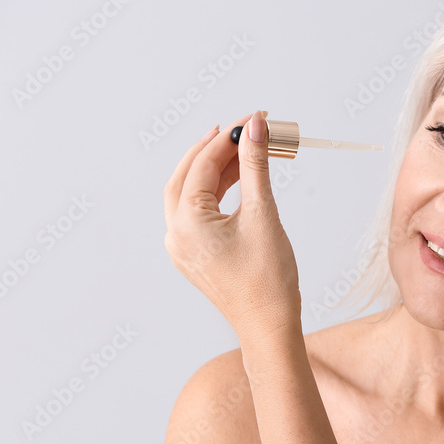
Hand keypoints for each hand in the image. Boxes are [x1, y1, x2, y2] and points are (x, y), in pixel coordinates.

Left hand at [163, 110, 301, 339]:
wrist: (268, 325)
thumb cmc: (268, 279)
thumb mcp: (263, 214)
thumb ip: (256, 166)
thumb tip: (255, 127)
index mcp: (186, 222)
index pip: (203, 164)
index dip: (230, 136)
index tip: (256, 119)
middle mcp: (175, 233)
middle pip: (187, 174)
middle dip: (216, 148)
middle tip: (245, 130)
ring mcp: (182, 246)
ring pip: (190, 192)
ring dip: (217, 170)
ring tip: (248, 152)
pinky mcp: (194, 254)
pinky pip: (197, 212)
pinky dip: (216, 192)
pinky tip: (239, 181)